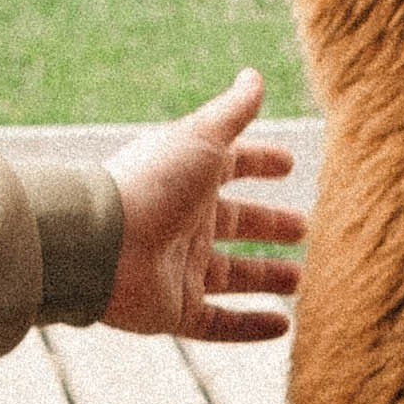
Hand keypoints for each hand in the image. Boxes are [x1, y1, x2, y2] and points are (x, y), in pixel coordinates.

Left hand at [101, 67, 302, 343]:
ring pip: (231, 274)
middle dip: (267, 223)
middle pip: (233, 222)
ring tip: (302, 281)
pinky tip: (283, 327)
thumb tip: (254, 76)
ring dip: (265, 277)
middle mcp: (183, 221)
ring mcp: (179, 267)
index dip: (258, 162)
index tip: (288, 164)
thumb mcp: (200, 140)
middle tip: (304, 227)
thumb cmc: (151, 182)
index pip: (230, 166)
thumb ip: (231, 113)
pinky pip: (218, 322)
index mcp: (187, 178)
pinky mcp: (175, 309)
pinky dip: (250, 326)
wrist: (100, 243)